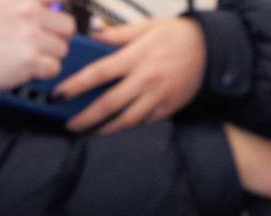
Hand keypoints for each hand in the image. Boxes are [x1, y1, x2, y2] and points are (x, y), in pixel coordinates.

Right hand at [0, 0, 73, 93]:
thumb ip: (29, 4)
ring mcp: (30, 36)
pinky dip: (43, 71)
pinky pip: (55, 67)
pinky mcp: (30, 59)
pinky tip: (26, 66)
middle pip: (68, 27)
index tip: (56, 22)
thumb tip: (59, 4)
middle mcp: (28, 13)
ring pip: (62, 49)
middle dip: (59, 38)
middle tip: (42, 44)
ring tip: (28, 55)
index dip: (60, 12)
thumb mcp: (2, 6)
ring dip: (49, 57)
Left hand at [61, 16, 205, 133]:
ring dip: (105, 129)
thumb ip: (117, 34)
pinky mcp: (169, 107)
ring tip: (88, 133)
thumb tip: (92, 34)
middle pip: (109, 104)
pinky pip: (144, 122)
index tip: (59, 95)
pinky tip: (114, 130)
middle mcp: (146, 79)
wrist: (211, 49)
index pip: (99, 73)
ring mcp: (158, 96)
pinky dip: (128, 127)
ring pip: (126, 120)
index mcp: (136, 57)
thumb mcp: (146, 27)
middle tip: (68, 124)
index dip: (76, 86)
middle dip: (85, 117)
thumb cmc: (176, 35)